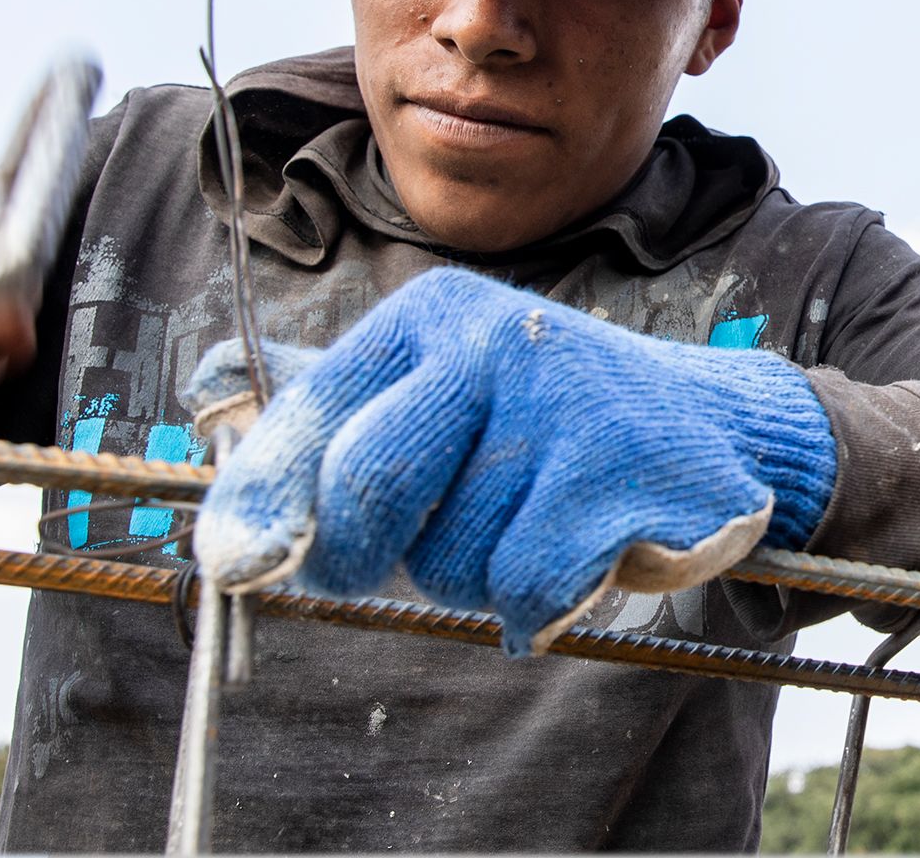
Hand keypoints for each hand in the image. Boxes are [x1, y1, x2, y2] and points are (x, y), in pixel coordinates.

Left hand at [179, 268, 836, 654]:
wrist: (710, 427)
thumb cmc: (544, 422)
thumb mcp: (440, 385)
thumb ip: (335, 410)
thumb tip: (209, 436)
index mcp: (430, 317)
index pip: (313, 413)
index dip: (260, 498)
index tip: (230, 562)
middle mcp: (491, 343)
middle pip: (366, 487)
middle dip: (357, 552)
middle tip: (379, 564)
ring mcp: (559, 406)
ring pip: (447, 555)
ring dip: (471, 576)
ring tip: (522, 526)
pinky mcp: (617, 477)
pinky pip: (524, 587)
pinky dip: (537, 603)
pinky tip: (574, 558)